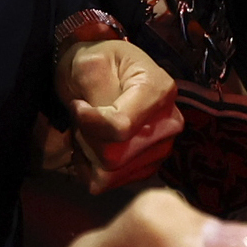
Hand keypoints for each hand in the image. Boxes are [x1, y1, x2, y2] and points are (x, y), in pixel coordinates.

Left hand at [58, 37, 182, 192]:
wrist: (99, 73)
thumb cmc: (96, 64)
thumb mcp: (90, 64)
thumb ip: (98, 95)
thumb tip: (103, 125)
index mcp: (159, 90)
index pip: (121, 127)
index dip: (88, 122)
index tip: (77, 105)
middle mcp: (169, 123)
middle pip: (115, 155)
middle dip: (86, 138)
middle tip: (81, 117)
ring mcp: (161, 148)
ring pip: (111, 173)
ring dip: (87, 153)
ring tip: (87, 129)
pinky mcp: (147, 167)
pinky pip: (110, 183)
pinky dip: (91, 168)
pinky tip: (91, 145)